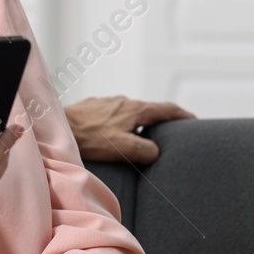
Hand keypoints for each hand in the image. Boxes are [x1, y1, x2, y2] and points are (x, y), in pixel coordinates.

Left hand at [64, 95, 194, 163]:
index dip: (184, 116)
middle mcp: (123, 101)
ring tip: (141, 137)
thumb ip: (146, 150)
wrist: (59, 127)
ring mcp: (107, 103)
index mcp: (135, 109)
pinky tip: (115, 135)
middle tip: (170, 133)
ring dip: (140, 123)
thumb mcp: (124, 147)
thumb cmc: (90, 138)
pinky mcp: (93, 108)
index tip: (194, 121)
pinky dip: (122, 124)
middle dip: (161, 121)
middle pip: (150, 110)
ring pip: (130, 112)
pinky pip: (114, 115)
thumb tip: (155, 152)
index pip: (167, 109)